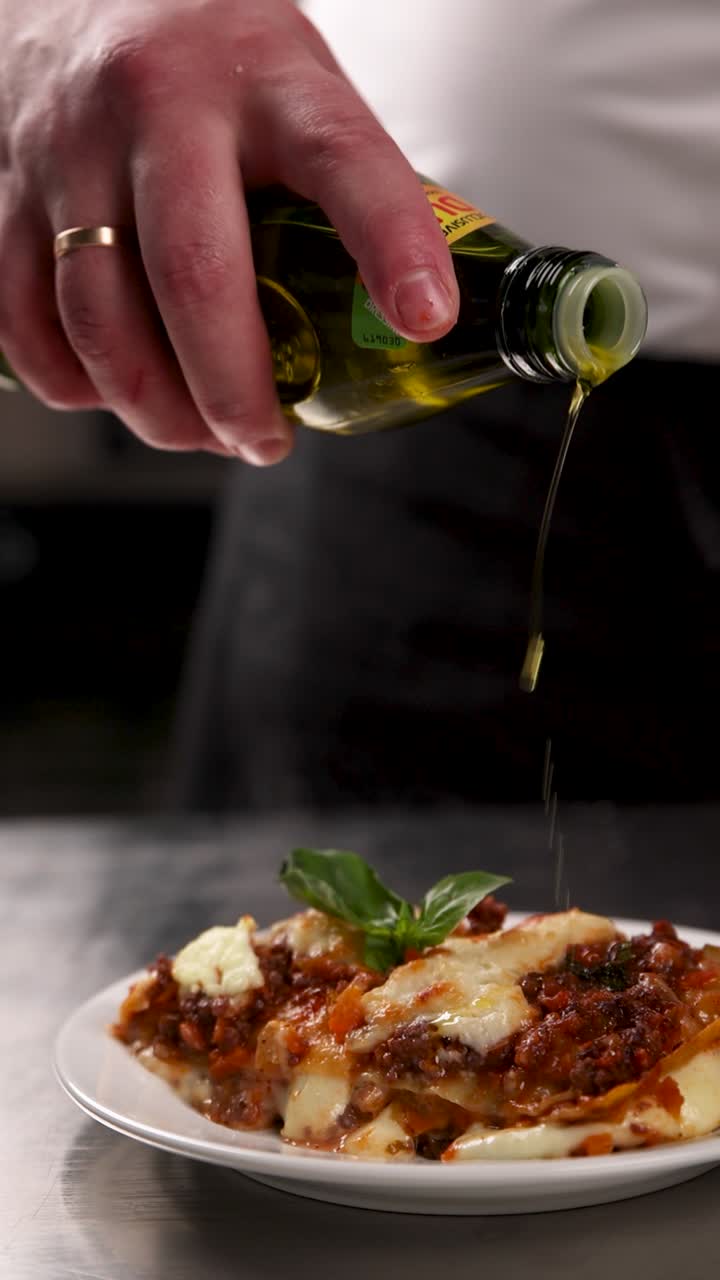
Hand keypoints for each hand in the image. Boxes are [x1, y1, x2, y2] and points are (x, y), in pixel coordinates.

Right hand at [0, 0, 458, 462]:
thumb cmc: (206, 57)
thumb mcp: (295, 84)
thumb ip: (341, 186)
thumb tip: (404, 317)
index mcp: (263, 76)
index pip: (341, 158)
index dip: (390, 245)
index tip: (423, 320)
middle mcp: (160, 102)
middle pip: (195, 275)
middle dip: (235, 390)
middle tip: (264, 440)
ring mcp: (69, 148)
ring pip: (100, 319)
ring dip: (156, 409)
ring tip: (199, 434)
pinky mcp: (6, 192)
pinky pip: (27, 324)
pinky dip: (77, 386)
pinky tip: (119, 393)